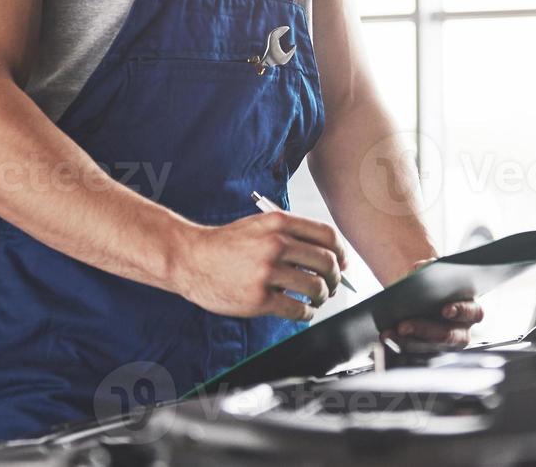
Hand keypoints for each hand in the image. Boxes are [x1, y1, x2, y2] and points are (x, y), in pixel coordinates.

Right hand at [171, 211, 347, 321]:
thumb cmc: (228, 244)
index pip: (327, 235)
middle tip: (332, 285)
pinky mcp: (258, 299)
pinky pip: (297, 309)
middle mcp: (275, 244)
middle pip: (327, 262)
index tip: (344, 263)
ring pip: (315, 287)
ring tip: (317, 298)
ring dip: (322, 296)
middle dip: (336, 277)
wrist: (191, 259)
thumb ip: (292, 234)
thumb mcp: (261, 225)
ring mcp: (266, 272)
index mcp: (279, 222)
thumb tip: (331, 254)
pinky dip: (307, 313)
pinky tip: (302, 311)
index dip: (342, 251)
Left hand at [380, 258, 484, 349]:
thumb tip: (421, 267)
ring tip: (390, 334)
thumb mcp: (434, 272)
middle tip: (404, 326)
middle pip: (449, 335)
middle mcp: (461, 330)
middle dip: (425, 330)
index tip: (445, 310)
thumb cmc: (434, 284)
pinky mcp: (429, 352)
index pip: (473, 312)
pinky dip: (400, 345)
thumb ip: (431, 267)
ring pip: (430, 348)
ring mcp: (445, 345)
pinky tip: (388, 336)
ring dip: (408, 342)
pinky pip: (416, 353)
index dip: (461, 311)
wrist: (420, 295)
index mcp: (470, 309)